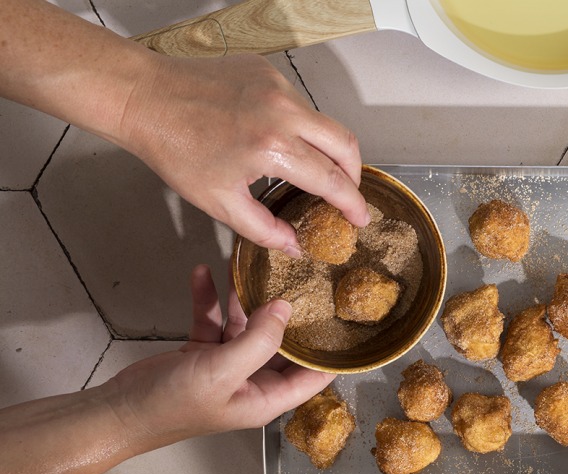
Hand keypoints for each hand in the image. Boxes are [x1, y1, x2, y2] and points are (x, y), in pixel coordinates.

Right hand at [108, 265, 334, 441]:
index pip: (313, 376)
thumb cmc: (173, 403)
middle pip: (282, 344)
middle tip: (299, 277)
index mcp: (267, 397)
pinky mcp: (203, 354)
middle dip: (288, 313)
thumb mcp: (223, 370)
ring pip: (247, 326)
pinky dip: (210, 300)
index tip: (343, 318)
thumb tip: (286, 308)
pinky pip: (215, 322)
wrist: (119, 410)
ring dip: (245, 298)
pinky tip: (203, 273)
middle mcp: (253, 382)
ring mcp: (228, 367)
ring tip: (250, 265)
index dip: (330, 351)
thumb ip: (258, 340)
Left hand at [117, 54, 370, 256]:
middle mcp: (283, 111)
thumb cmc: (176, 151)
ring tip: (313, 169)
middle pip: (345, 143)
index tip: (360, 218)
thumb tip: (295, 247)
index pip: (331, 179)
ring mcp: (277, 86)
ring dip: (327, 148)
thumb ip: (264, 229)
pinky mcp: (268, 72)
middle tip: (347, 193)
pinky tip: (280, 139)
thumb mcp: (219, 202)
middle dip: (354, 172)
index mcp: (273, 148)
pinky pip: (299, 103)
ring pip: (323, 121)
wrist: (145, 97)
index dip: (352, 203)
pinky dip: (300, 125)